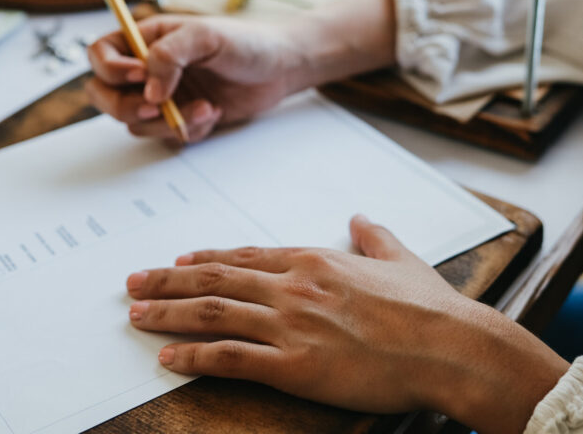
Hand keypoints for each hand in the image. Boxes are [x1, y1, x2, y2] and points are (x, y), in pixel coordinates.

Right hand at [86, 15, 303, 141]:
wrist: (280, 68)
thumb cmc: (246, 42)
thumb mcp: (206, 35)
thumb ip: (169, 55)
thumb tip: (148, 90)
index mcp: (146, 39)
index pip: (101, 54)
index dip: (111, 69)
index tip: (141, 76)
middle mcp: (147, 68)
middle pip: (103, 94)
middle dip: (126, 106)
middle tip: (158, 106)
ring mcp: (161, 95)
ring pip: (134, 121)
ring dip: (167, 121)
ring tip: (205, 106)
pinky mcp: (179, 117)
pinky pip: (165, 135)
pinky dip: (188, 129)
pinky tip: (213, 112)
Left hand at [124, 216, 568, 433]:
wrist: (450, 346)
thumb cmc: (430, 307)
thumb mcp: (401, 258)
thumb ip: (375, 236)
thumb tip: (362, 217)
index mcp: (315, 259)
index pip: (246, 255)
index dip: (206, 259)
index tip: (178, 261)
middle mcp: (294, 286)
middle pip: (216, 278)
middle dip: (168, 280)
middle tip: (132, 283)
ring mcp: (291, 325)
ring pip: (213, 312)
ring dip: (168, 313)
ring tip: (135, 315)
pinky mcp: (295, 365)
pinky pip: (231, 358)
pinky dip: (194, 356)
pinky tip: (168, 358)